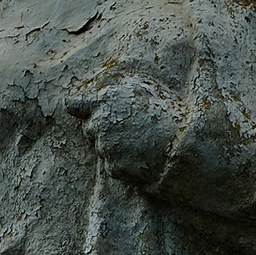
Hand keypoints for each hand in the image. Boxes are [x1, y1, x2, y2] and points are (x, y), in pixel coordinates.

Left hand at [75, 74, 180, 190]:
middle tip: (130, 125)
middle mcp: (99, 124)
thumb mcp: (144, 86)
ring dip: (115, 145)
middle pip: (90, 128)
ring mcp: (105, 147)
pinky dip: (123, 162)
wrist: (181, 145)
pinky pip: (112, 165)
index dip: (77, 106)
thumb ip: (120, 87)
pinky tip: (141, 155)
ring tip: (141, 140)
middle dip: (104, 127)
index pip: (74, 104)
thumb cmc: (167, 112)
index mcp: (105, 100)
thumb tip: (108, 89)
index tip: (75, 108)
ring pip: (103, 148)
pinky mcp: (112, 167)